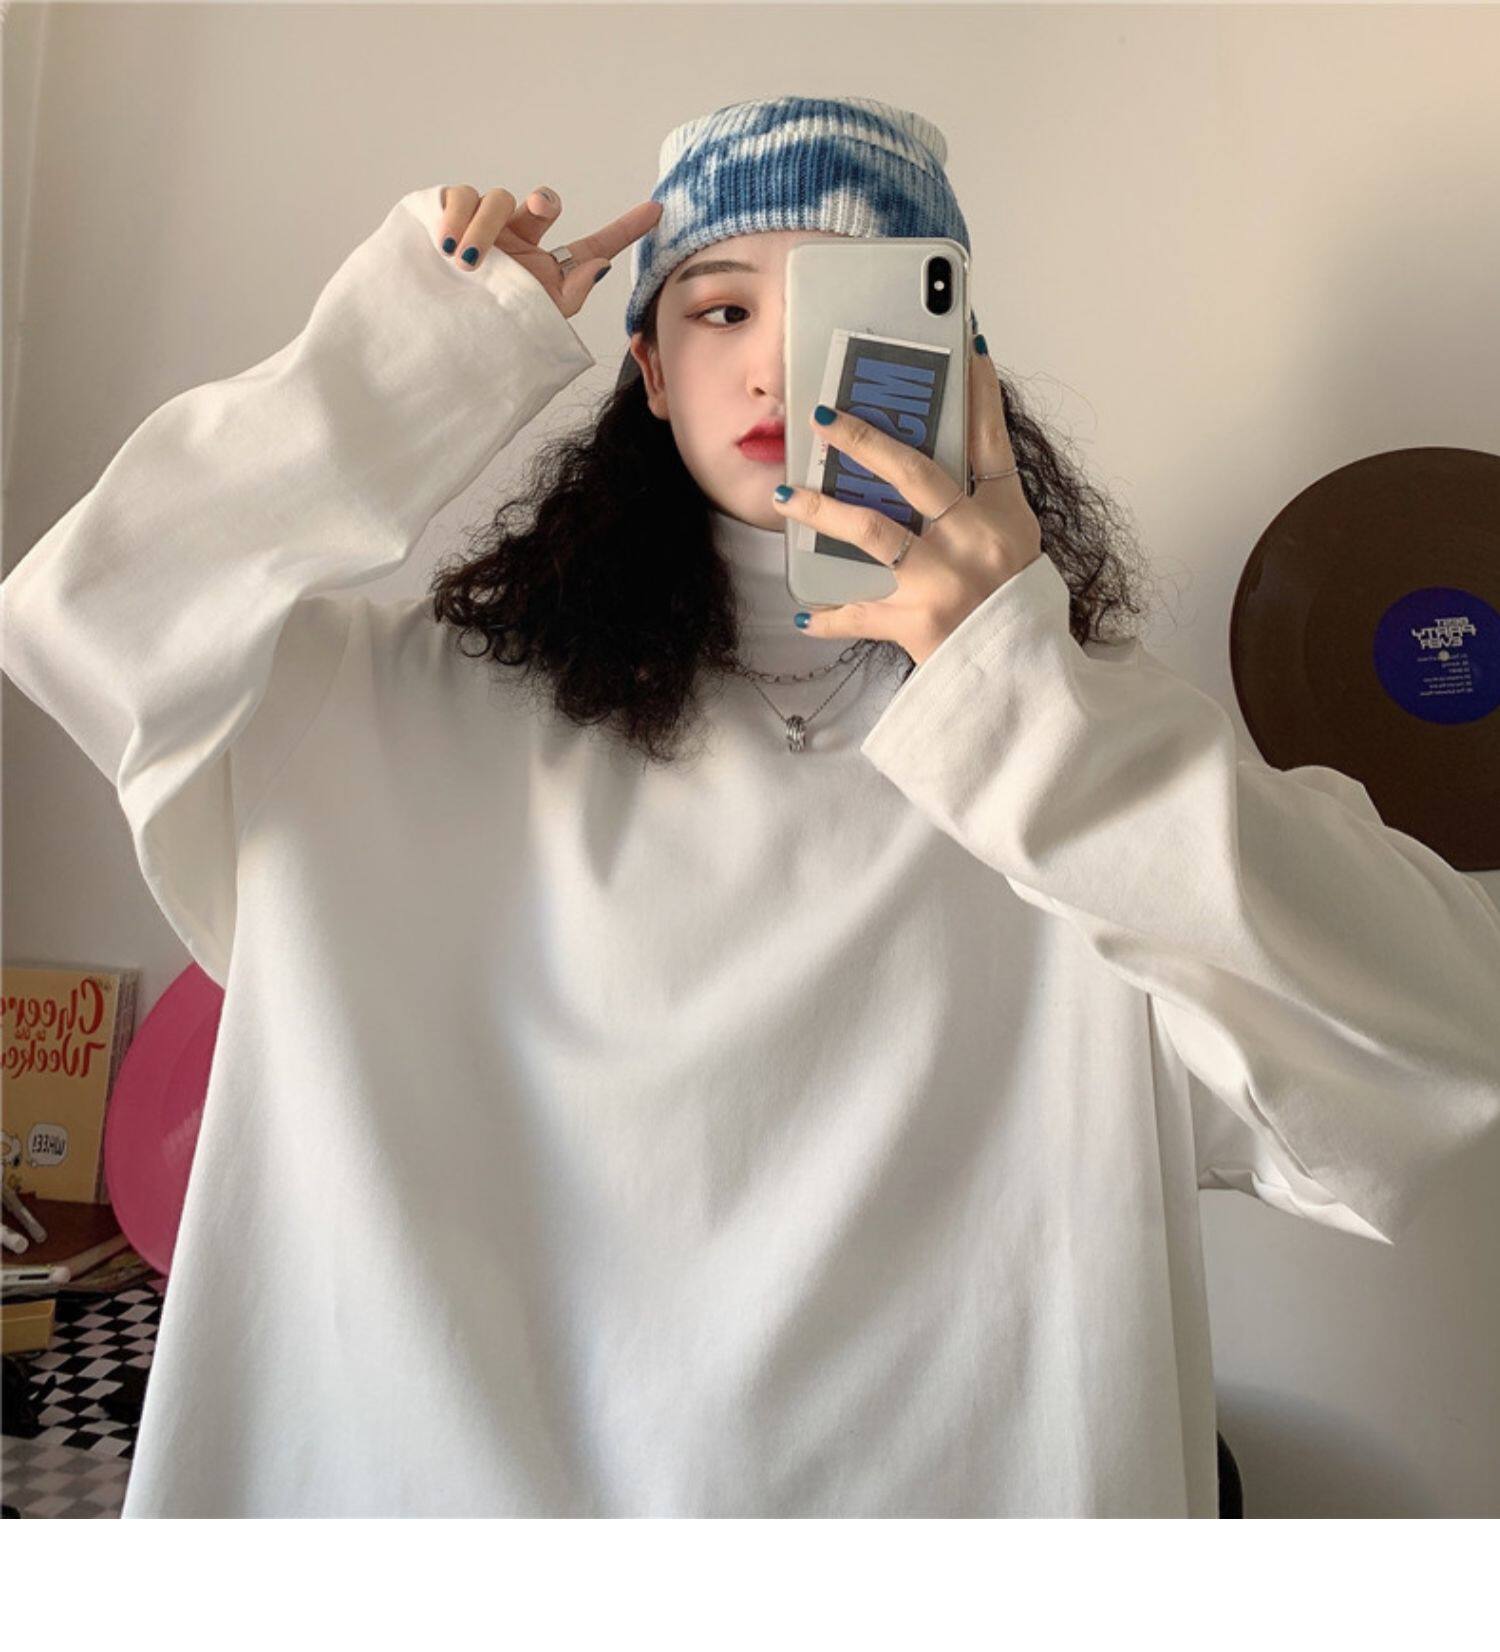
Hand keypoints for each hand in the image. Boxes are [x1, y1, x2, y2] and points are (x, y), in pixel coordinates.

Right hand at [436, 185, 662, 318]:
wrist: (444, 341)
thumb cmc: (494, 332)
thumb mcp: (538, 320)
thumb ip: (571, 293)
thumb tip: (600, 264)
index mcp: (548, 263)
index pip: (593, 242)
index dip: (625, 227)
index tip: (657, 212)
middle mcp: (520, 237)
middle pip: (541, 203)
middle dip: (543, 201)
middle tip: (538, 210)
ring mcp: (485, 227)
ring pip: (495, 197)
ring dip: (485, 224)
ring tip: (469, 259)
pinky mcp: (449, 219)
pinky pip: (456, 196)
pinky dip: (454, 213)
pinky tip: (449, 244)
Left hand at [770, 334, 1042, 666]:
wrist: (1021, 675)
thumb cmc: (1014, 603)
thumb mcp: (1016, 539)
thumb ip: (983, 493)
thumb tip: (944, 439)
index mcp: (1003, 516)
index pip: (989, 442)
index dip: (977, 394)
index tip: (964, 346)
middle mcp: (973, 542)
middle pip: (916, 475)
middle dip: (866, 440)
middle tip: (824, 417)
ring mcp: (942, 582)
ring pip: (873, 532)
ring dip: (823, 510)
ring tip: (784, 494)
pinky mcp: (916, 624)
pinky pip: (860, 615)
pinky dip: (829, 618)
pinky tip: (802, 614)